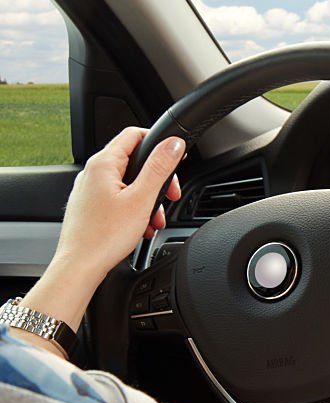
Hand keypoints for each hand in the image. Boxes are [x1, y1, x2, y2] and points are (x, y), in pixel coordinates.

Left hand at [53, 127, 183, 282]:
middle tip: (170, 195)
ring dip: (149, 200)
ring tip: (154, 220)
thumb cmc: (104, 237)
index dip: (159, 142)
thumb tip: (173, 143)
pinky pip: (120, 200)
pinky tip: (141, 227)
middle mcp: (92, 173)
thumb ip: (159, 168)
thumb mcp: (141, 199)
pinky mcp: (91, 207)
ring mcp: (90, 191)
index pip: (134, 135)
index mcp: (103, 164)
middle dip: (158, 180)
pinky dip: (135, 210)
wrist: (80, 267)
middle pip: (135, 162)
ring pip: (129, 184)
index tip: (176, 156)